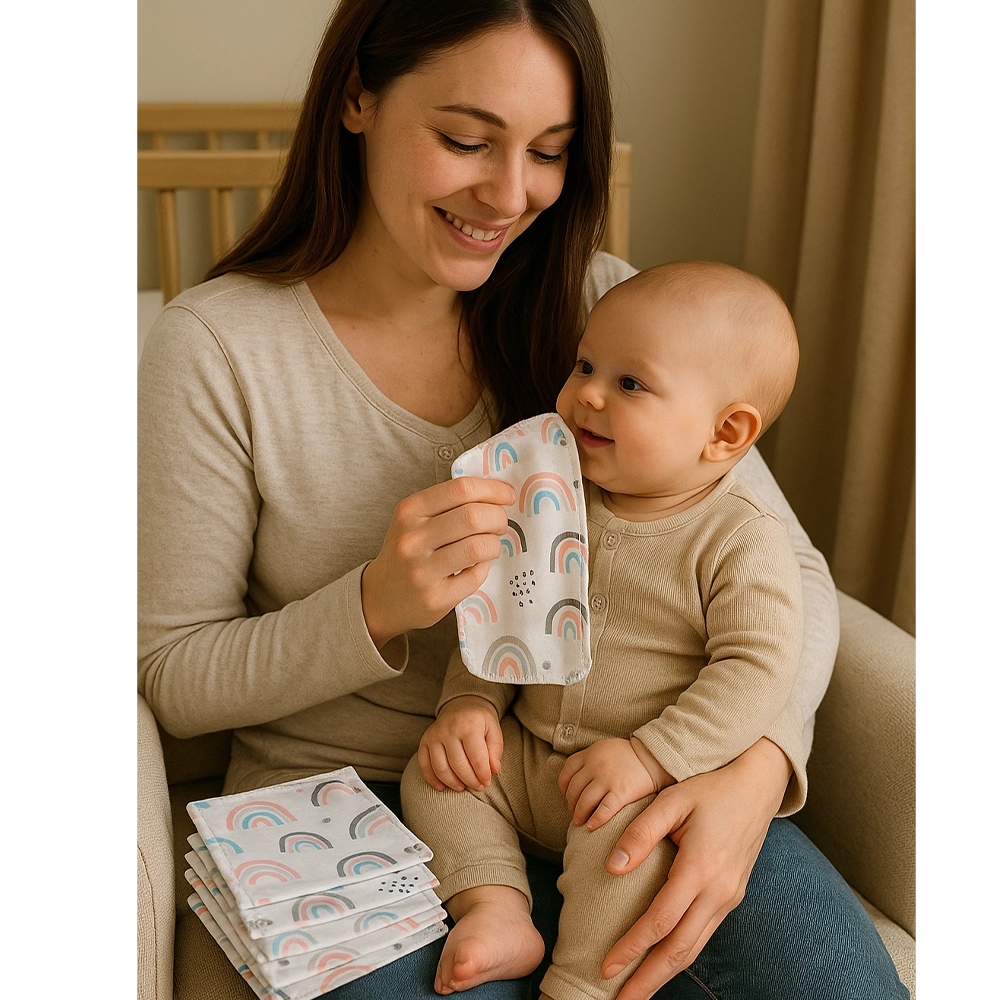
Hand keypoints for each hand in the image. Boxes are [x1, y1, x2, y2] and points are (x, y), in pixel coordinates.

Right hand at [361, 477, 515, 648]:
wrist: (381, 596)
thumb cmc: (409, 551)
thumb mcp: (416, 519)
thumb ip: (450, 503)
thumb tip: (499, 493)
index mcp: (409, 511)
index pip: (461, 489)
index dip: (493, 490)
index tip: (507, 495)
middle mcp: (412, 539)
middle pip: (474, 517)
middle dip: (498, 518)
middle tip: (499, 524)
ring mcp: (422, 571)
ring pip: (479, 546)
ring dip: (494, 544)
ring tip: (489, 545)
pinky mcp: (435, 598)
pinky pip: (476, 576)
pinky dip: (484, 567)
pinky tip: (475, 566)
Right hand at [416, 696, 503, 791]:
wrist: (460, 705)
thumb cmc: (479, 721)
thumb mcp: (494, 730)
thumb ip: (496, 750)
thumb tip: (494, 770)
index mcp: (469, 725)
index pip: (476, 756)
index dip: (482, 774)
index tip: (487, 782)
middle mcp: (449, 729)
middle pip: (458, 765)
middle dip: (470, 781)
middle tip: (477, 787)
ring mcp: (434, 735)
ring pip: (441, 768)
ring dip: (453, 783)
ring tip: (463, 787)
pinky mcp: (424, 741)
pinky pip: (424, 764)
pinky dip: (432, 779)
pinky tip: (442, 787)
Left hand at [558, 738, 671, 830]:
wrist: (652, 756)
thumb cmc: (628, 755)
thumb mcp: (605, 748)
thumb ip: (590, 759)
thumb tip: (576, 780)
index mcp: (591, 753)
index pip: (566, 772)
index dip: (564, 787)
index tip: (567, 795)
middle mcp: (596, 765)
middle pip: (573, 789)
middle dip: (571, 804)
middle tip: (574, 812)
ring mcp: (607, 779)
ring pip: (584, 801)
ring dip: (579, 814)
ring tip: (580, 821)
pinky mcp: (621, 792)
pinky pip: (603, 810)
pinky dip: (595, 820)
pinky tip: (592, 827)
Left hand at [601, 738, 791, 999]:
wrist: (757, 784)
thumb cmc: (709, 787)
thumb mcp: (671, 800)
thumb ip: (640, 833)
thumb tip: (612, 867)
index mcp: (701, 868)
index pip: (660, 920)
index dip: (632, 947)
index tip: (606, 965)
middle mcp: (719, 891)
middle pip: (680, 948)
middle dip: (648, 979)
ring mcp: (729, 897)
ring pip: (694, 947)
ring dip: (665, 974)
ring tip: (637, 992)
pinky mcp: (732, 896)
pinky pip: (704, 934)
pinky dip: (681, 955)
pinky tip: (663, 962)